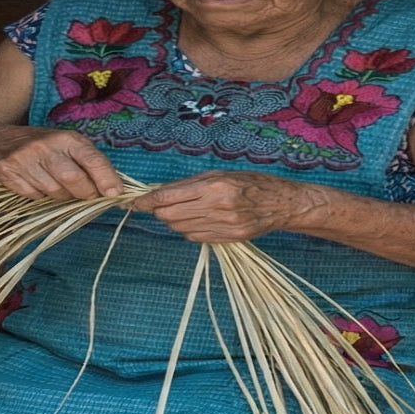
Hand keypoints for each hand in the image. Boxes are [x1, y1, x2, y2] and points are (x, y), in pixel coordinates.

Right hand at [0, 126, 124, 199]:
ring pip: (54, 192)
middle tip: (85, 193)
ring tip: (56, 183)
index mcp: (66, 138)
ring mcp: (25, 159)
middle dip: (84, 192)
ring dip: (61, 195)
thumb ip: (89, 163)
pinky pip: (33, 196)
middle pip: (74, 180)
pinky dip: (39, 195)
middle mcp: (46, 146)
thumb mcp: (67, 145)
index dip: (106, 179)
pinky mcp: (8, 172)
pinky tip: (36, 182)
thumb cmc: (44, 146)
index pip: (92, 159)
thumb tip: (114, 191)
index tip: (114, 194)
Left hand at [130, 171, 322, 242]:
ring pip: (180, 229)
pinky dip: (190, 230)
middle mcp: (216, 207)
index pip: (168, 197)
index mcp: (213, 186)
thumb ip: (189, 185)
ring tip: (188, 211)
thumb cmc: (249, 182)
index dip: (146, 201)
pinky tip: (201, 221)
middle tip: (162, 205)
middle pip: (169, 216)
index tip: (134, 203)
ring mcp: (223, 226)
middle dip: (160, 211)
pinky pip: (195, 238)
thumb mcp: (218, 174)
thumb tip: (159, 193)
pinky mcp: (228, 239)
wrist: (281, 203)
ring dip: (175, 221)